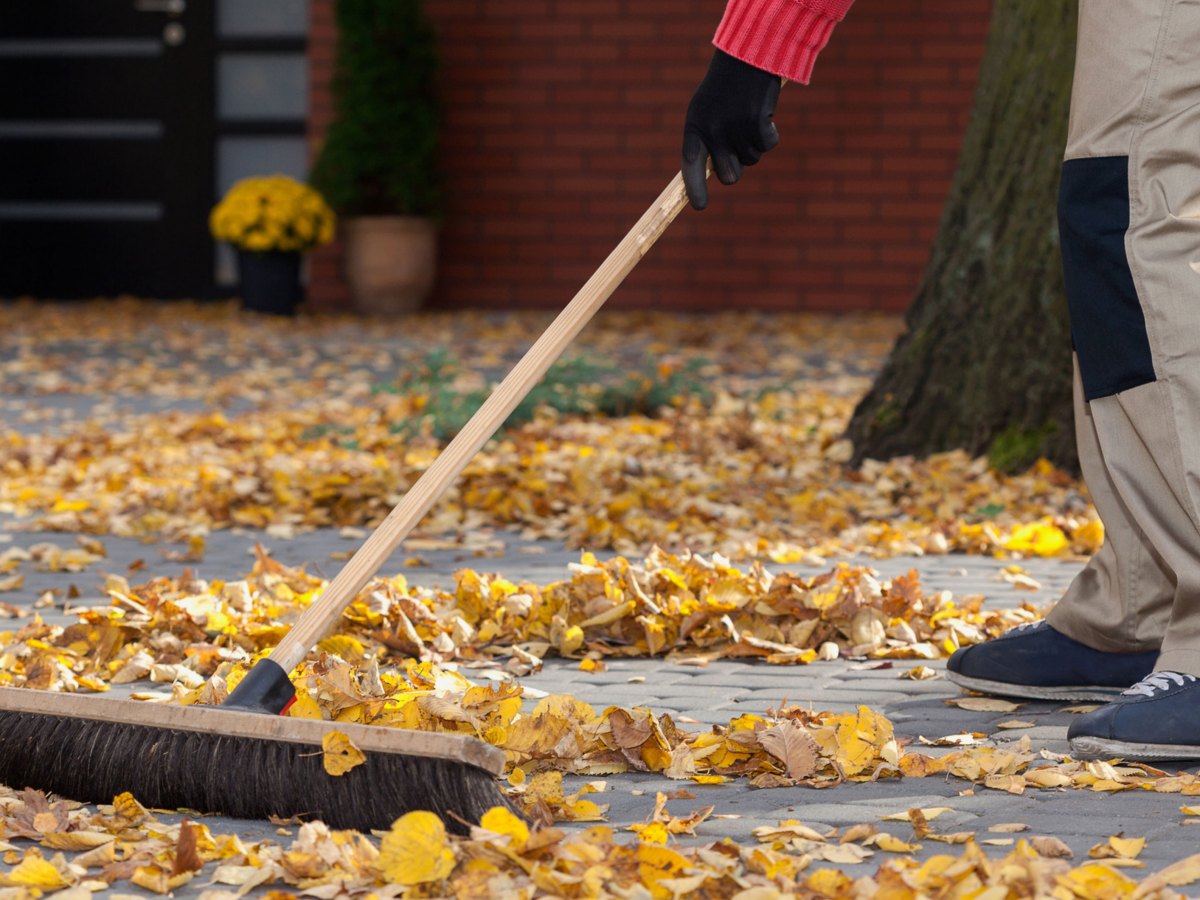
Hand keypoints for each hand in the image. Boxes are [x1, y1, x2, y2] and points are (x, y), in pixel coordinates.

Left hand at [682, 49, 781, 209]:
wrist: (747, 54)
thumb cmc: (726, 86)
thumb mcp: (708, 110)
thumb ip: (710, 140)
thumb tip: (723, 174)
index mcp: (695, 127)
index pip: (691, 166)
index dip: (694, 188)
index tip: (699, 206)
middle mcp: (713, 131)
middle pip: (730, 175)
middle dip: (738, 167)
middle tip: (740, 147)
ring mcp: (735, 128)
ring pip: (752, 159)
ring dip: (755, 143)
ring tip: (748, 115)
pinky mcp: (757, 123)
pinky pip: (769, 144)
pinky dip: (771, 133)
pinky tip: (763, 112)